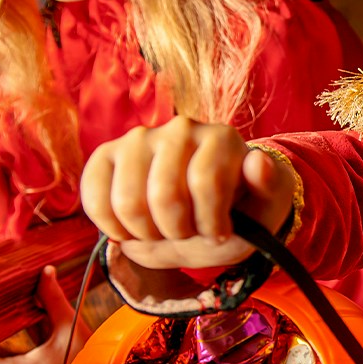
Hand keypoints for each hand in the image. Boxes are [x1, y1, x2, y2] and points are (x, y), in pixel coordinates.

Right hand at [80, 117, 294, 268]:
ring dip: (147, 234)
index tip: (219, 233)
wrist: (203, 211)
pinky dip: (112, 227)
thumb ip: (268, 188)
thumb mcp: (263, 209)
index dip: (210, 223)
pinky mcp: (106, 155)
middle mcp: (178, 129)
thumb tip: (258, 161)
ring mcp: (138, 139)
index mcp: (221, 138)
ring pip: (128, 202)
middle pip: (164, 196)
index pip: (206, 182)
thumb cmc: (236, 211)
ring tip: (163, 231)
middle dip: (178, 232)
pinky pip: (94, 197)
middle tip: (188, 233)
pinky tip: (132, 231)